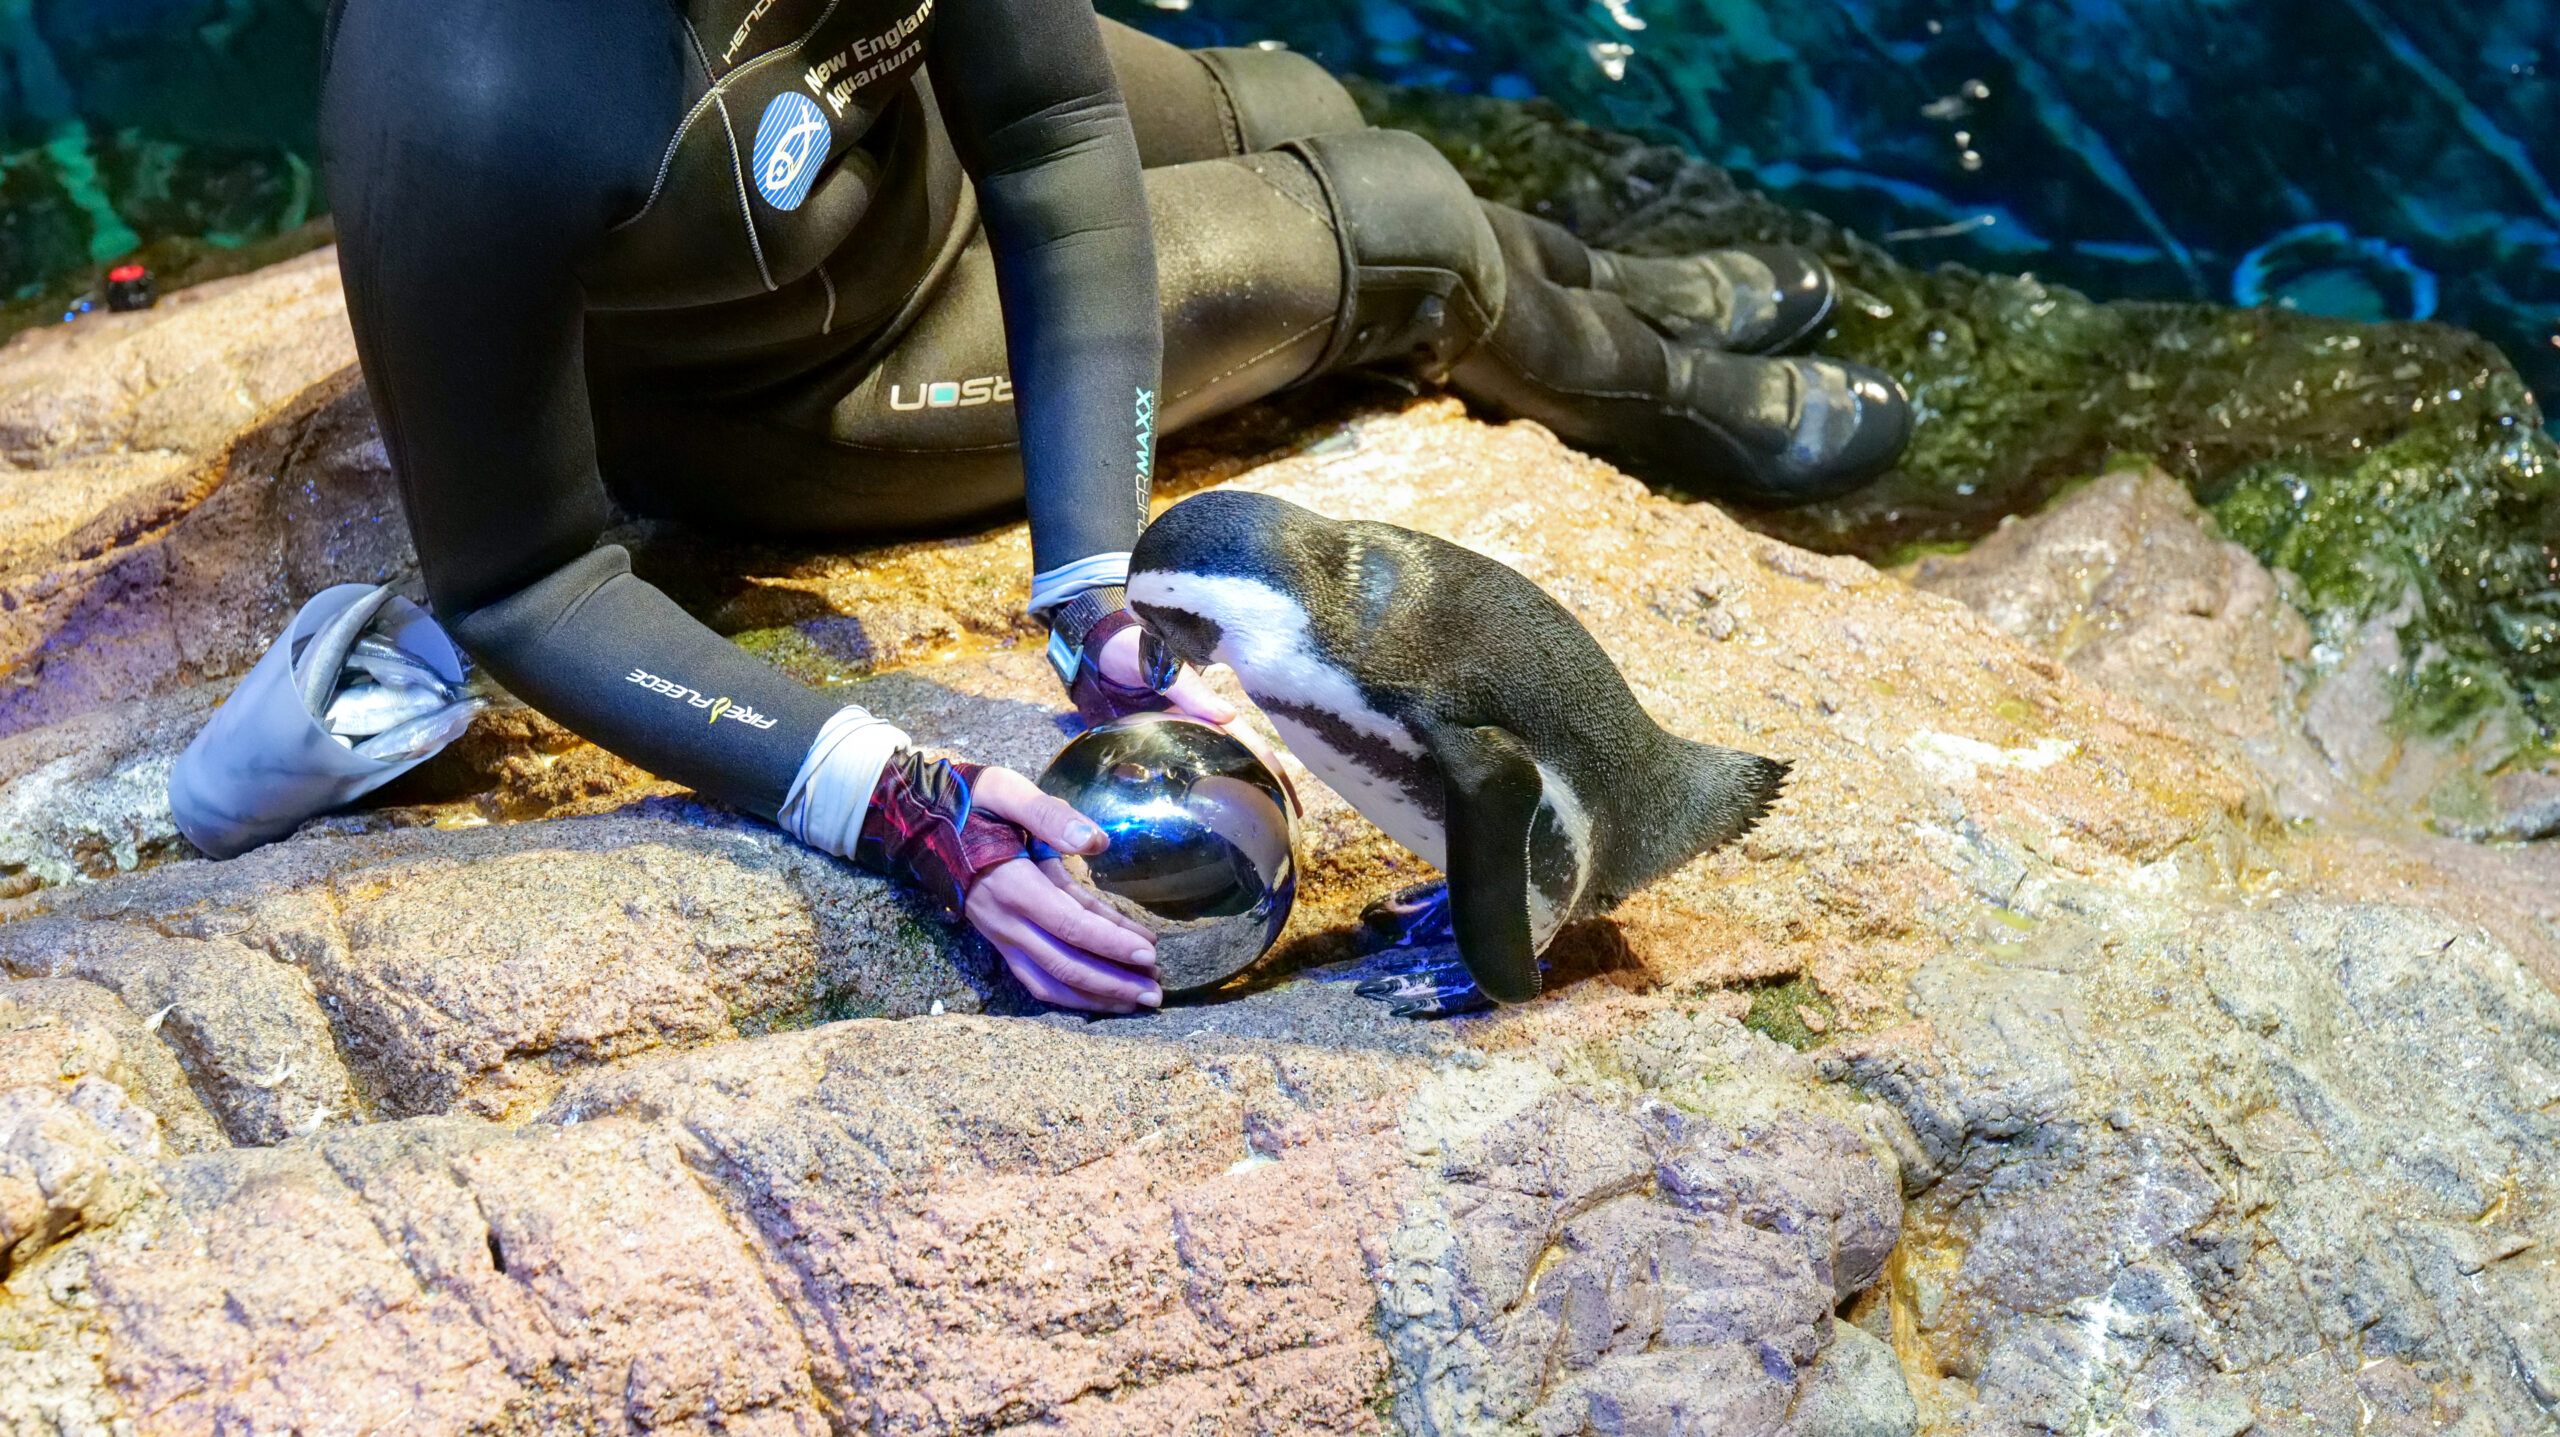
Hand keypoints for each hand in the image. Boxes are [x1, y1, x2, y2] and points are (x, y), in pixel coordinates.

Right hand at [962, 765, 1163, 1012]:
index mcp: (1012, 885)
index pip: (1069, 926)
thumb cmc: (971, 801)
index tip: (1149, 953)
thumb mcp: (1008, 791)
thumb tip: (1096, 842)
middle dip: (1112, 984)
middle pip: (1064, 966)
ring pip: (1049, 981)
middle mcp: (1004, 920)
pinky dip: (1071, 989)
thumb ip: (1050, 815)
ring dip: (1095, 997)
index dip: (1110, 943)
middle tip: (1156, 993)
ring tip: (1138, 1000)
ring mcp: (1000, 935)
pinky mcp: (1002, 939)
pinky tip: (1103, 991)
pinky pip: (1037, 976)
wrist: (919, 821)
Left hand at [1093, 623, 1296, 809]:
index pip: (1248, 742)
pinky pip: (1169, 774)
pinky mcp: (1147, 747)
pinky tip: (1191, 821)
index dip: (1272, 768)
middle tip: (1285, 823)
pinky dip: (1185, 795)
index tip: (1293, 799)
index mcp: (1206, 707)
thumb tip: (1228, 717)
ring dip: (1229, 795)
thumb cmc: (1129, 650)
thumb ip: (1192, 690)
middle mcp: (1196, 726)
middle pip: (1236, 762)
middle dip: (1261, 789)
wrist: (1090, 650)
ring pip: (1209, 771)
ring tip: (1250, 827)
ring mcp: (1173, 738)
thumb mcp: (1164, 665)